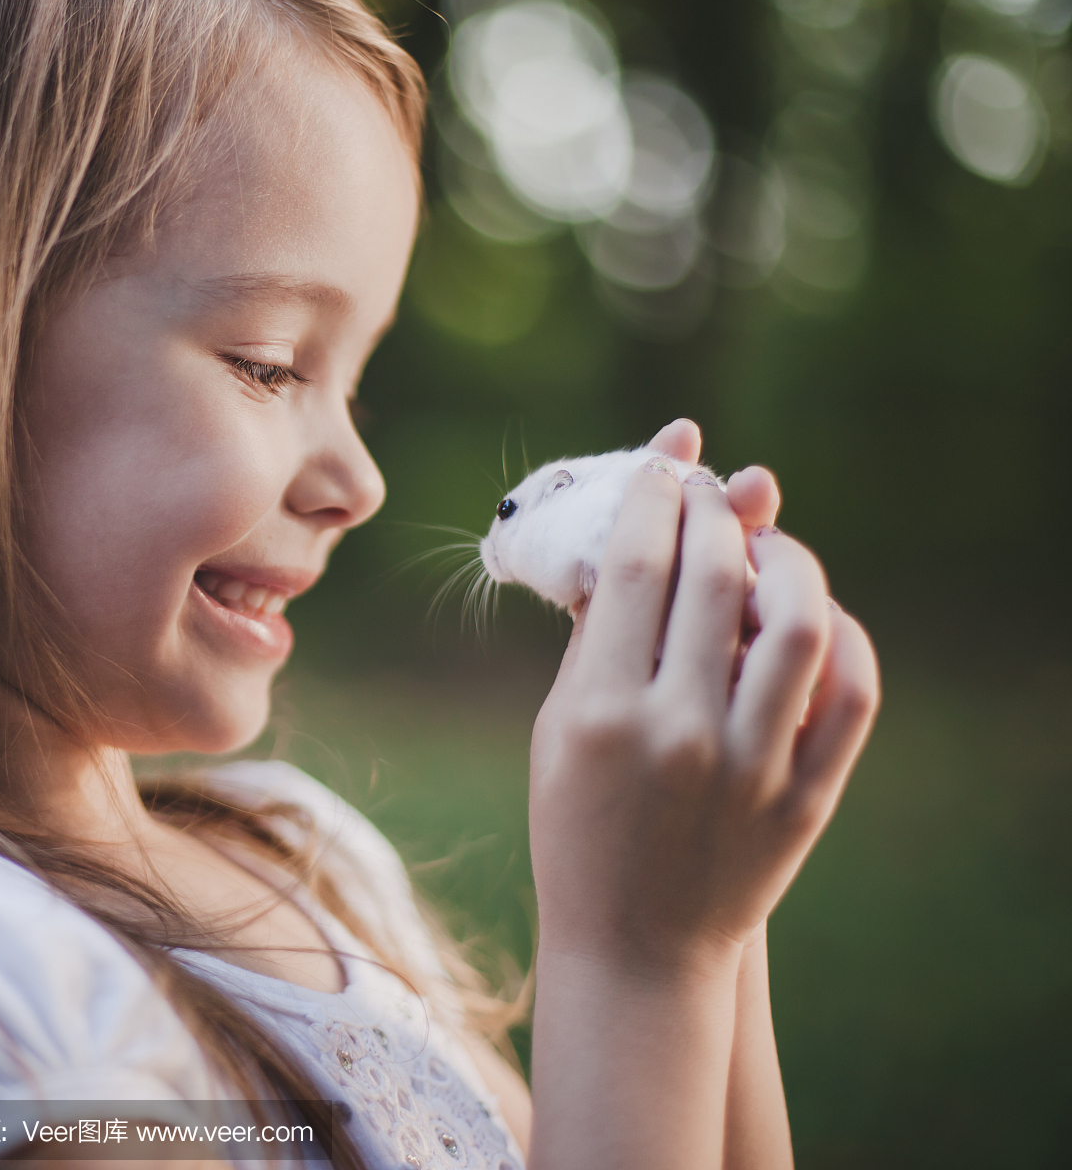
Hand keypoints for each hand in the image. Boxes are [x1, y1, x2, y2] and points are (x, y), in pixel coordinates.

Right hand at [530, 422, 878, 977]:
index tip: (662, 467)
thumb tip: (624, 542)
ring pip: (796, 622)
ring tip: (766, 542)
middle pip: (714, 576)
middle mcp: (678, 733)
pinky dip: (844, 634)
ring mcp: (750, 768)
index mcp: (601, 711)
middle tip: (709, 488)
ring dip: (785, 558)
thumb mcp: (559, 727)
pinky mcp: (804, 799)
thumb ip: (594, 636)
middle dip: (712, 509)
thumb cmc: (576, 826)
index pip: (638, 566)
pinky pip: (851, 693)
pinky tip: (814, 611)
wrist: (635, 943)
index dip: (653, 496)